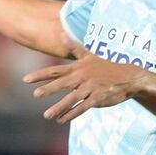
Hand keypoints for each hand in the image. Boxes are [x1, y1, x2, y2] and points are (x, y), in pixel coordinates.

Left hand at [23, 47, 141, 123]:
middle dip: (49, 89)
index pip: (56, 71)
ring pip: (72, 99)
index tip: (26, 79)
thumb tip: (62, 34)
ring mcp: (91, 88)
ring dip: (59, 107)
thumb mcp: (90, 55)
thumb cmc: (107, 66)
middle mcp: (83, 77)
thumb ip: (74, 47)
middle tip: (35, 95)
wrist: (129, 77)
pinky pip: (83, 107)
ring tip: (47, 115)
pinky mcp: (98, 98)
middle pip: (63, 84)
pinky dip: (72, 114)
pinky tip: (61, 120)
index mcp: (78, 68)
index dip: (40, 75)